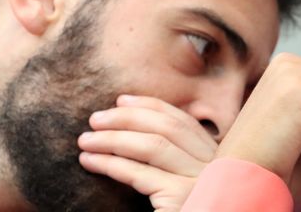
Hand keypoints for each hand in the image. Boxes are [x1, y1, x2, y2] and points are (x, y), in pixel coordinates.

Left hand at [78, 95, 216, 210]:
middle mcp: (214, 165)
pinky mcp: (182, 198)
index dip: (151, 106)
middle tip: (95, 118)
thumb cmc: (186, 209)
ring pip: (152, 145)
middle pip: (168, 127)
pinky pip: (139, 173)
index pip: (183, 121)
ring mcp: (200, 181)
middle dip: (128, 118)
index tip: (121, 100)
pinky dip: (110, 163)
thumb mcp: (186, 182)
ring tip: (85, 140)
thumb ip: (175, 160)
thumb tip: (135, 128)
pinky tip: (90, 161)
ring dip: (113, 138)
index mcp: (216, 158)